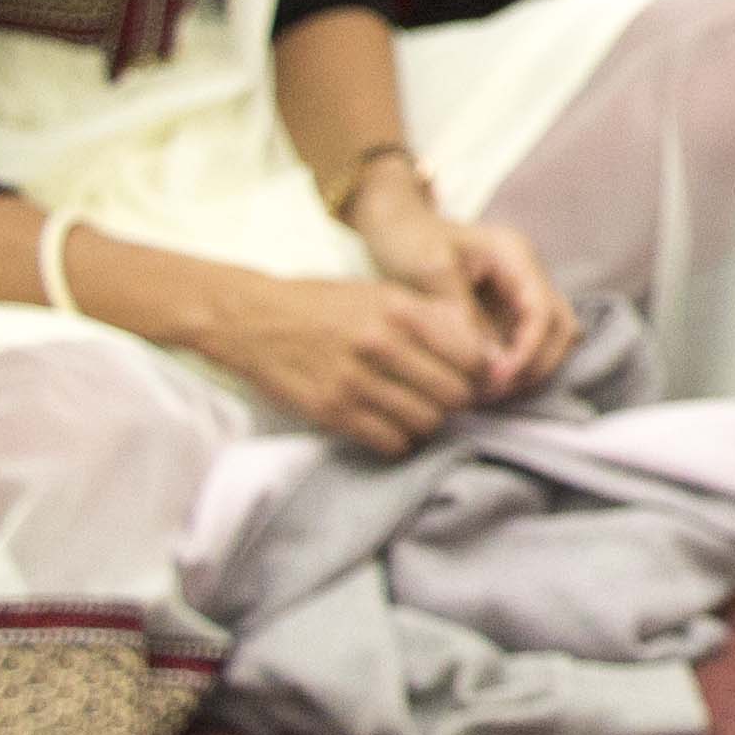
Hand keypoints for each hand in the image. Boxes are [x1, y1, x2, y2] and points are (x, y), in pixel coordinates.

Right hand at [202, 270, 496, 455]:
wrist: (254, 320)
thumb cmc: (323, 304)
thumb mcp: (380, 292)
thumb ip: (429, 316)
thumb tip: (480, 349)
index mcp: (399, 310)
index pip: (469, 355)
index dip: (478, 372)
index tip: (472, 377)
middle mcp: (381, 345)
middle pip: (453, 394)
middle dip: (456, 401)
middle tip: (445, 399)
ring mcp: (355, 381)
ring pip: (426, 422)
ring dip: (428, 422)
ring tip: (417, 412)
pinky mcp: (332, 411)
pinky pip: (390, 442)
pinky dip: (399, 440)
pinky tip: (391, 427)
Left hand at [358, 196, 579, 398]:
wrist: (394, 224)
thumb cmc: (408, 239)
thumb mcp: (429, 272)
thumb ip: (462, 314)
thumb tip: (490, 363)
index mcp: (515, 255)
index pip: (542, 309)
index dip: (528, 349)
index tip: (498, 378)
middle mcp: (527, 274)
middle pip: (560, 326)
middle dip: (536, 363)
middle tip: (496, 391)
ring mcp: (519, 293)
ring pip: (550, 339)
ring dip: (530, 368)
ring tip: (490, 391)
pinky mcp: (506, 311)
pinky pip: (526, 344)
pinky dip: (515, 366)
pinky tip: (485, 382)